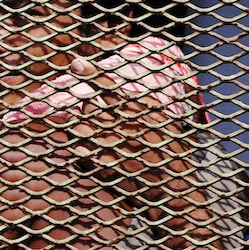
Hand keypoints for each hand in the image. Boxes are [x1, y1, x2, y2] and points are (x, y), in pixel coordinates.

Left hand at [67, 56, 193, 201]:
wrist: (172, 186)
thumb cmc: (170, 150)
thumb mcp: (165, 120)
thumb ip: (143, 104)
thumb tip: (123, 93)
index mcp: (139, 109)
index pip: (109, 85)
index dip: (90, 72)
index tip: (76, 63)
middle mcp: (124, 124)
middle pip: (89, 105)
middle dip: (88, 107)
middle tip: (94, 115)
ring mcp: (112, 145)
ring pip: (79, 126)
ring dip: (79, 126)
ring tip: (88, 131)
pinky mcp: (104, 166)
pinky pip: (79, 150)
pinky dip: (79, 148)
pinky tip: (87, 150)